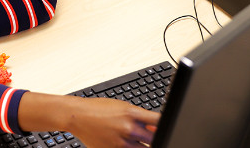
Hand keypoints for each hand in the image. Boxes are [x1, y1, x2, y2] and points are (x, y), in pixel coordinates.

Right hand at [18, 94, 158, 147]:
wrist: (78, 115)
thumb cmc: (99, 108)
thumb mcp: (121, 106)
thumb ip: (139, 116)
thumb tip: (154, 124)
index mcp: (131, 113)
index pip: (158, 120)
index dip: (167, 124)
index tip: (171, 124)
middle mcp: (127, 128)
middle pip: (153, 138)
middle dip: (156, 138)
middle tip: (154, 137)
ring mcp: (120, 142)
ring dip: (145, 145)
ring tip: (140, 140)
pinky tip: (130, 144)